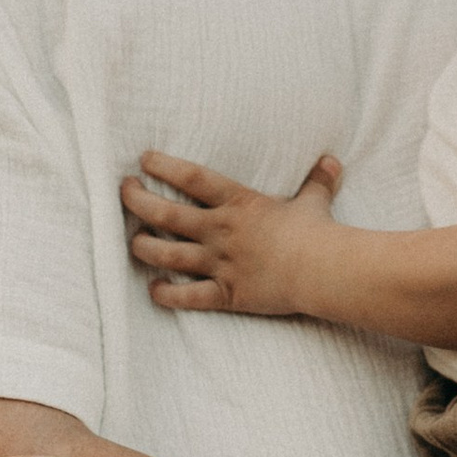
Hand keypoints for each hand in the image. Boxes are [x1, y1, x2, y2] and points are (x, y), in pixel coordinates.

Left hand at [123, 152, 342, 315]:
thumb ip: (318, 181)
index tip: (144, 160)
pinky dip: (167, 294)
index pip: (192, 178)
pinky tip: (153, 289)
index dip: (164, 166)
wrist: (324, 271)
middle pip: (166, 214)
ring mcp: (220, 263)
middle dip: (138, 201)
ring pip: (168, 254)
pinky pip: (188, 296)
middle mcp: (221, 230)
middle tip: (124, 192)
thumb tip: (332, 161)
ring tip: (133, 242)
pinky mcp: (227, 293)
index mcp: (239, 204)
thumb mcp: (315, 201)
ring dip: (144, 247)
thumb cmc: (319, 233)